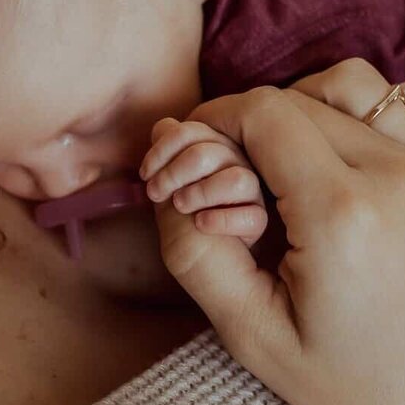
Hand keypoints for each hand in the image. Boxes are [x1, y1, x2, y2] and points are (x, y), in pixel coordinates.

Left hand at [140, 118, 267, 246]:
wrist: (204, 281)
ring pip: (236, 177)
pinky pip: (250, 212)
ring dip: (200, 193)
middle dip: (174, 171)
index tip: (146, 174)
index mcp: (214, 156)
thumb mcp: (166, 199)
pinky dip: (220, 219)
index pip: (194, 131)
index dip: (164, 148)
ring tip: (183, 209)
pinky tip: (202, 226)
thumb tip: (164, 124)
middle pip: (210, 150)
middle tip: (156, 193)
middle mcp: (234, 168)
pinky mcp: (258, 221)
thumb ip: (168, 163)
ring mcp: (251, 195)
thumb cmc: (185, 241)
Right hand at [154, 59, 404, 404]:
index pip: (263, 113)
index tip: (194, 155)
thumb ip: (193, 245)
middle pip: (302, 95)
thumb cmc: (344, 391)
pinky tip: (339, 160)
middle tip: (231, 174)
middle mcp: (404, 178)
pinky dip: (362, 111)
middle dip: (250, 122)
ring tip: (284, 162)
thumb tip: (171, 168)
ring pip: (357, 82)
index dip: (214, 122)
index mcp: (346, 214)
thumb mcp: (246, 330)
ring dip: (307, 103)